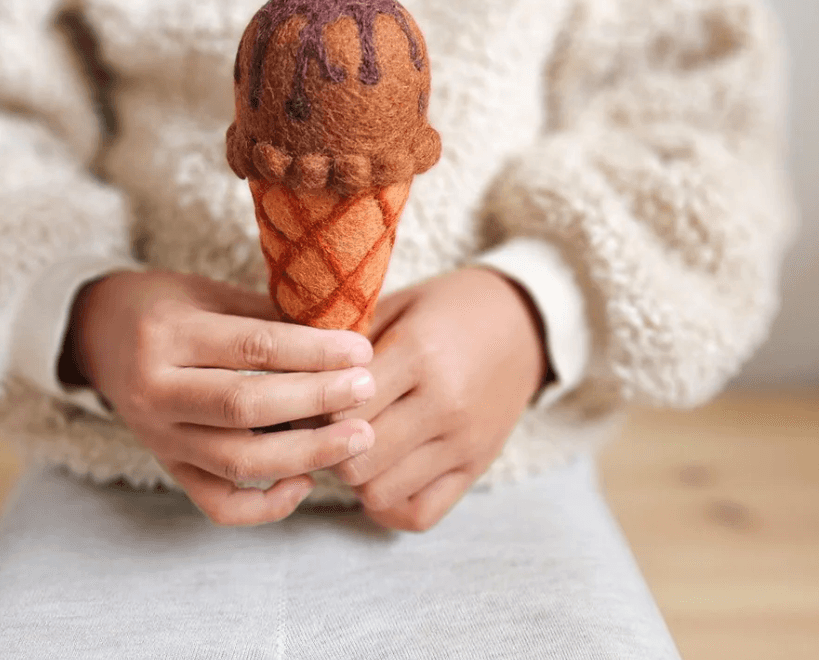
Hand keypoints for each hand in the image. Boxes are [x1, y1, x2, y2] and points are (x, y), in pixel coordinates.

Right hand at [64, 269, 376, 525]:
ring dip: (305, 454)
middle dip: (315, 399)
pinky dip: (265, 504)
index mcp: (168, 335)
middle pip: (245, 406)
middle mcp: (156, 390)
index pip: (253, 347)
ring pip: (236, 461)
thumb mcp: (207, 293)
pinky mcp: (167, 466)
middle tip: (366, 389)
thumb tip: (338, 336)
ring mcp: (158, 436)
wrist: (98, 333)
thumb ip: (264, 315)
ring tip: (358, 438)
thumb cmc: (164, 305)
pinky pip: (217, 503)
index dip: (313, 351)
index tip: (360, 351)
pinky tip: (306, 482)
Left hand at [326, 267, 548, 532]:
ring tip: (350, 445)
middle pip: (354, 456)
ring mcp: (463, 442)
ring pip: (378, 491)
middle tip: (320, 425)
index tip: (306, 393)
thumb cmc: (450, 307)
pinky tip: (380, 472)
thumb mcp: (399, 304)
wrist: (525, 322)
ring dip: (355, 475)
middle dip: (327, 444)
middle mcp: (443, 404)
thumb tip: (293, 375)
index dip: (312, 403)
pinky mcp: (476, 467)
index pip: (340, 404)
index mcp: (419, 352)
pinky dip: (389, 503)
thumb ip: (350, 341)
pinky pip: (418, 514)